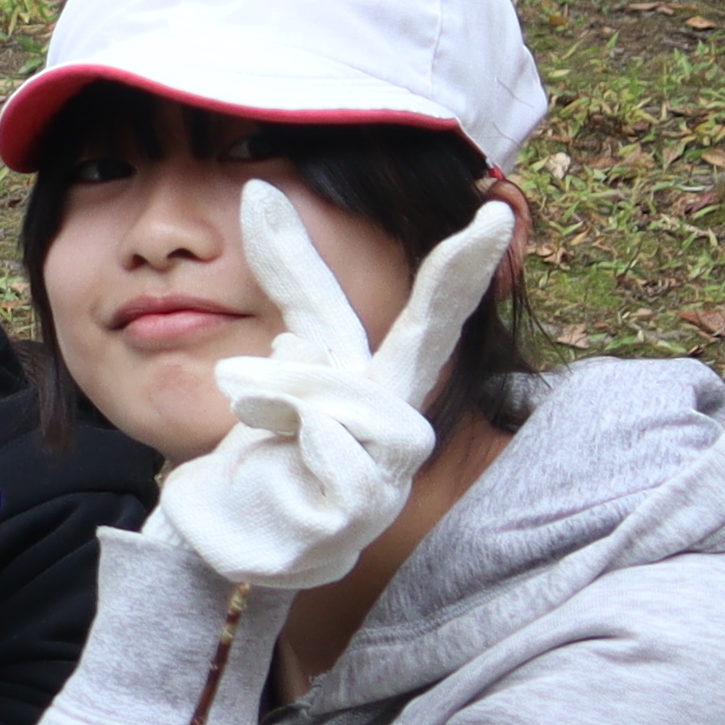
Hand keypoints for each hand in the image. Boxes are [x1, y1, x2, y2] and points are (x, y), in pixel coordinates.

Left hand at [150, 188, 514, 595]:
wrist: (227, 536)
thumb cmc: (264, 454)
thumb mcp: (266, 360)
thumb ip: (278, 290)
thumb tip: (258, 188)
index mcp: (379, 383)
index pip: (423, 315)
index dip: (460, 265)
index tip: (494, 207)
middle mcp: (396, 422)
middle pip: (429, 342)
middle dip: (458, 277)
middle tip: (497, 217)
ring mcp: (388, 472)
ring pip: (345, 398)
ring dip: (285, 394)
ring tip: (246, 407)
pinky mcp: (363, 514)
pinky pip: (339, 449)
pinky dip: (306, 439)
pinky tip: (294, 455)